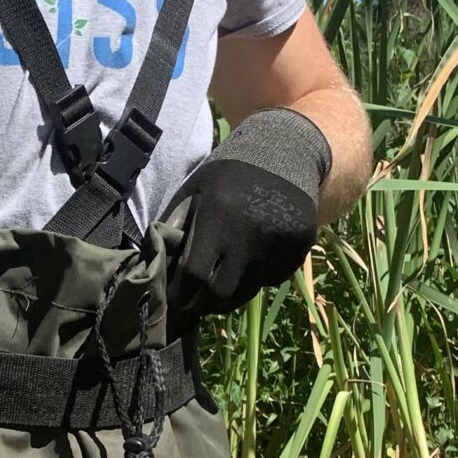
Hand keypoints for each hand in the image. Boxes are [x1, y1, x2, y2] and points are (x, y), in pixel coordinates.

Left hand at [157, 108, 331, 318]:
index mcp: (218, 217)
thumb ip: (177, 223)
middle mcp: (249, 235)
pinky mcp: (299, 248)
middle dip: (204, 305)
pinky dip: (258, 278)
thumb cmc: (230, 173)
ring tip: (221, 286)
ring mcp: (277, 244)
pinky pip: (272, 278)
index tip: (177, 301)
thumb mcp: (197, 188)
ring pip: (248, 291)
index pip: (194, 275)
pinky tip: (253, 261)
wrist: (285, 152)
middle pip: (221, 293)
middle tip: (196, 305)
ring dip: (231, 295)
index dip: (182, 294)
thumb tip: (159, 261)